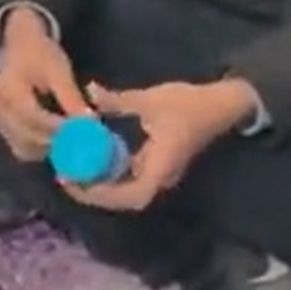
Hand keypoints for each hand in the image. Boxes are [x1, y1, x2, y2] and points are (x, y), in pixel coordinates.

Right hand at [0, 8, 90, 161]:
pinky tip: (55, 136)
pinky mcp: (0, 127)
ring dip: (49, 146)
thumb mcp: (59, 70)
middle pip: (28, 136)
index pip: (33, 117)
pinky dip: (40, 146)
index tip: (84, 133)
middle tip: (82, 140)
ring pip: (25, 147)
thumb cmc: (40, 53)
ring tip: (71, 137)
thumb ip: (71, 98)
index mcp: (7, 89)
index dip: (59, 128)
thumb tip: (89, 123)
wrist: (20, 46)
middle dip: (57, 141)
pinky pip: (21, 147)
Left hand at [61, 78, 258, 212]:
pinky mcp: (160, 164)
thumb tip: (90, 91)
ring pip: (128, 189)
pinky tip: (95, 157)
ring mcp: (161, 172)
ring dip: (102, 183)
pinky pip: (132, 176)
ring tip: (75, 169)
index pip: (129, 195)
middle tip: (67, 176)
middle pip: (125, 198)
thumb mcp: (151, 100)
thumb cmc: (190, 104)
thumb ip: (118, 100)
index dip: (101, 195)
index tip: (76, 182)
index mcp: (161, 167)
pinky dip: (112, 171)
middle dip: (95, 192)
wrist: (223, 104)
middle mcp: (161, 177)